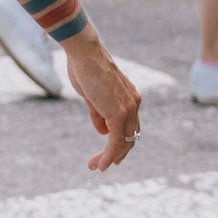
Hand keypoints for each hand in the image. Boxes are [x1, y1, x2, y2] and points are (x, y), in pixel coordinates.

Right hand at [62, 32, 142, 171]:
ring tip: (96, 166)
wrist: (84, 51)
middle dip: (116, 153)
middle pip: (129, 137)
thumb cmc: (84, 67)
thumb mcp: (91, 95)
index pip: (129, 126)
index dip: (121, 141)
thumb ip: (98, 113)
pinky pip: (116, 142)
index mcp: (129, 97)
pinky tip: (101, 164)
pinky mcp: (118, 114)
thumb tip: (103, 131)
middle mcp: (133, 104)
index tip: (110, 154)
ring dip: (110, 157)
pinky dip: (109, 155)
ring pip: (123, 142)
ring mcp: (128, 109)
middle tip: (101, 164)